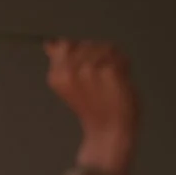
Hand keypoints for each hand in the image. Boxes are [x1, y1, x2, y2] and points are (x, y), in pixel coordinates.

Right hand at [45, 39, 137, 174]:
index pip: (67, 45)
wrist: (109, 130)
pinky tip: (121, 81)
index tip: (88, 69)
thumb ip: (60, 61)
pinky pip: (120, 56)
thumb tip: (50, 44)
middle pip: (88, 44)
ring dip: (114, 60)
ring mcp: (90, 70)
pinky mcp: (110, 71)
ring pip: (105, 48)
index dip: (82, 53)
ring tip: (112, 80)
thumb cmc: (93, 109)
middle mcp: (70, 71)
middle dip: (99, 55)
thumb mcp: (69, 84)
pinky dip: (125, 66)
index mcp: (56, 75)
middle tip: (102, 78)